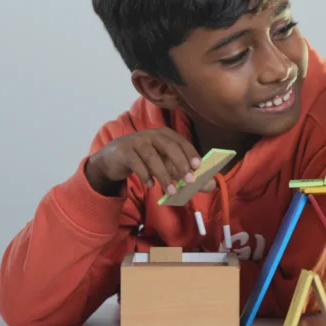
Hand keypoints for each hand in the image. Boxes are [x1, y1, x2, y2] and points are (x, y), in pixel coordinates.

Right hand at [84, 128, 211, 196]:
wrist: (114, 159)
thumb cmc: (145, 160)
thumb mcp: (166, 165)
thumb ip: (187, 174)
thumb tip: (211, 185)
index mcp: (165, 135)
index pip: (181, 141)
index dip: (190, 153)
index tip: (199, 167)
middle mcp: (152, 135)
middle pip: (169, 146)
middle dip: (180, 163)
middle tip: (189, 181)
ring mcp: (137, 141)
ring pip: (152, 157)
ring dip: (163, 175)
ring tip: (171, 191)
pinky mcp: (124, 151)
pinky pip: (136, 163)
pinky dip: (145, 175)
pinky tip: (151, 185)